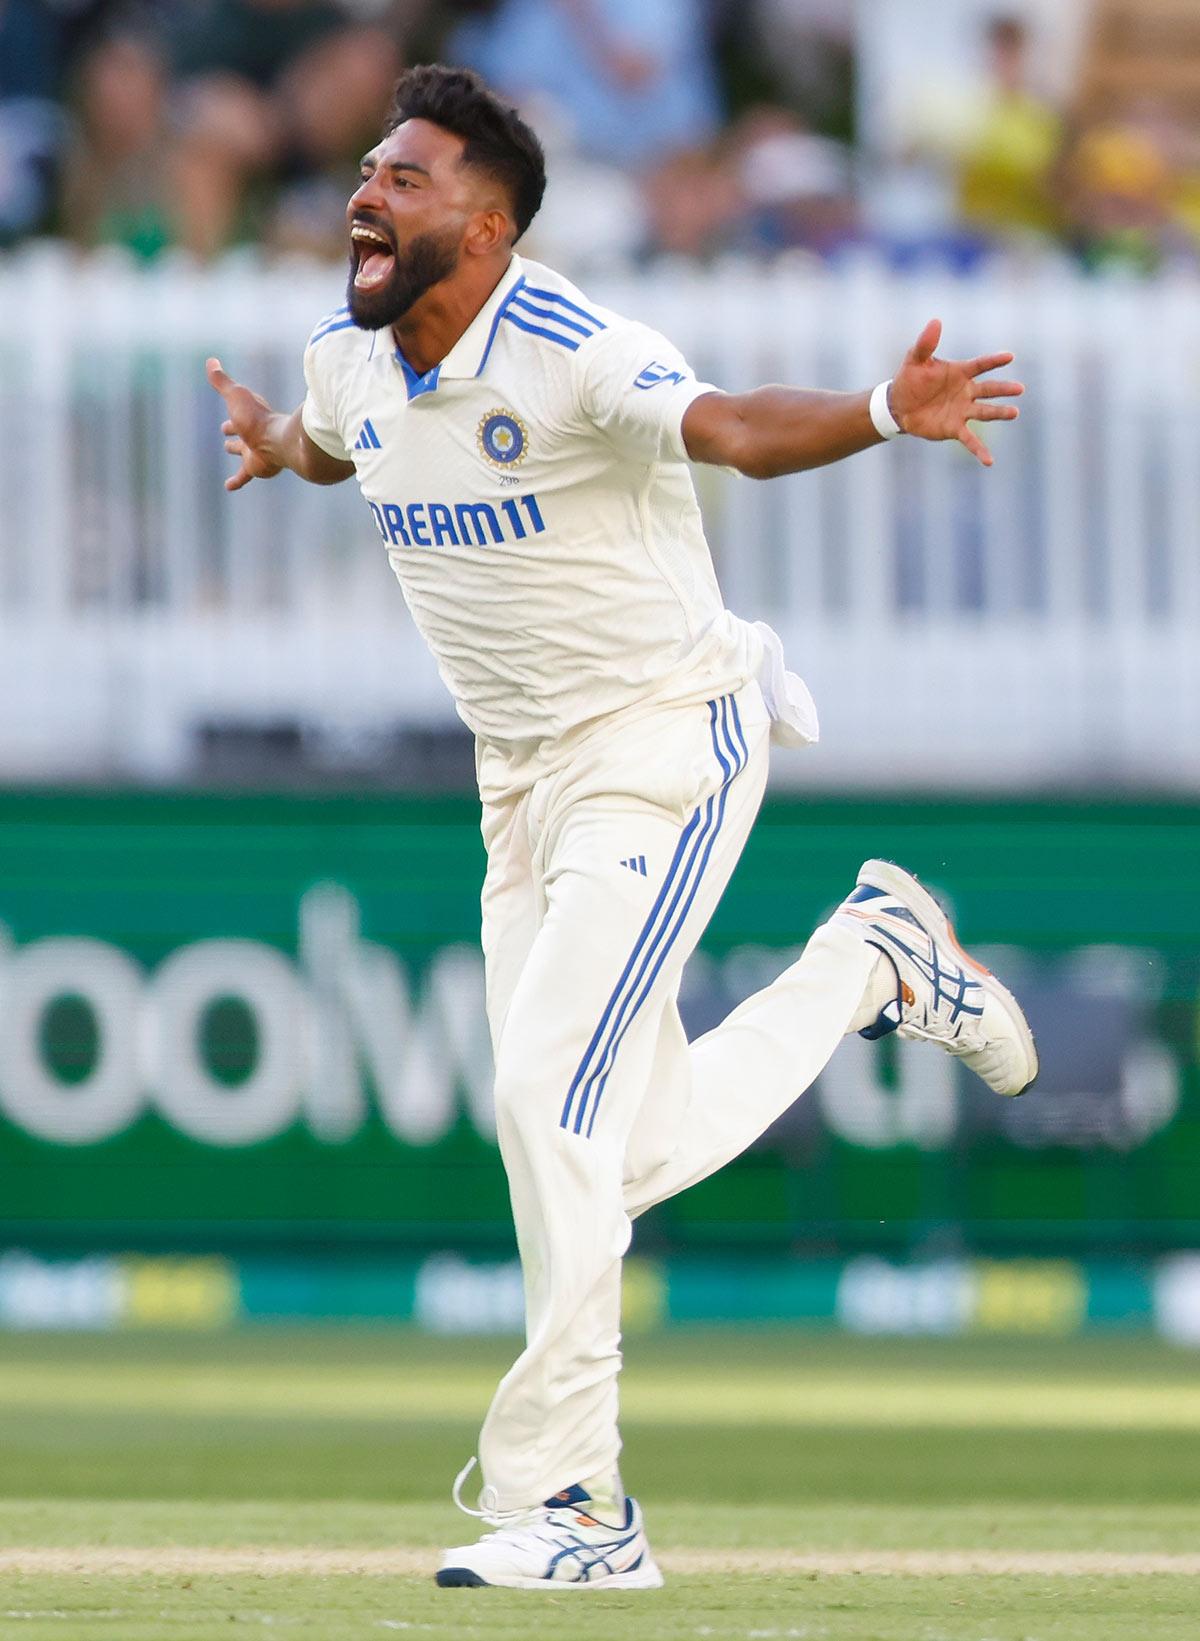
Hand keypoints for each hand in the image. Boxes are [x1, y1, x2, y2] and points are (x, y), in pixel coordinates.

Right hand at [206, 357, 284, 491]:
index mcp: (250, 414)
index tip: (230, 400)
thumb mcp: (235, 395)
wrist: (278, 442)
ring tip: (228, 448)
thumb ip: (222, 381)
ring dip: (236, 448)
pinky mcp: (255, 467)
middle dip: (234, 427)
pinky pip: (243, 475)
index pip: (239, 408)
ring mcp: (254, 450)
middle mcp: (253, 431)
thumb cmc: (257, 417)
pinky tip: (228, 487)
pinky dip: (236, 480)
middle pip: (241, 428)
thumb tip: (210, 361)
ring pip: (242, 449)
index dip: (233, 405)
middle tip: (226, 429)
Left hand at [888, 319, 1022, 466]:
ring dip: (999, 413)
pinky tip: (989, 461)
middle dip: (1003, 389)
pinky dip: (980, 450)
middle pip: (989, 389)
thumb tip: (936, 321)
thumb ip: (926, 343)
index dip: (994, 361)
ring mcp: (962, 410)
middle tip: (1019, 389)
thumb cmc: (910, 379)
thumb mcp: (915, 359)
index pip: (980, 364)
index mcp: (960, 372)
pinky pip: (970, 440)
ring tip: (1014, 413)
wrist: (899, 405)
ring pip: (985, 412)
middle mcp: (966, 391)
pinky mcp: (954, 428)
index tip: (1010, 356)